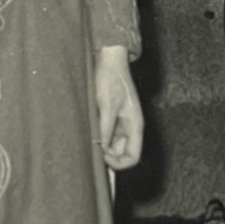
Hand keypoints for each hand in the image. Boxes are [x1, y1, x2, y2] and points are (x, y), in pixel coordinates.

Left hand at [95, 45, 143, 171]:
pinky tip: (89, 131)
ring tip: (89, 137)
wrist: (109, 60)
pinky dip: (98, 136)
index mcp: (135, 125)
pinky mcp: (112, 117)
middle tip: (91, 148)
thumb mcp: (107, 105)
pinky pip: (106, 134)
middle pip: (121, 153)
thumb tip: (101, 149)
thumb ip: (106, 128)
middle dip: (107, 155)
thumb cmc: (111, 79)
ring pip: (112, 145)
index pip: (132, 157)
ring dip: (102, 145)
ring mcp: (121, 122)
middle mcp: (130, 127)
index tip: (101, 156)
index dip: (118, 163)